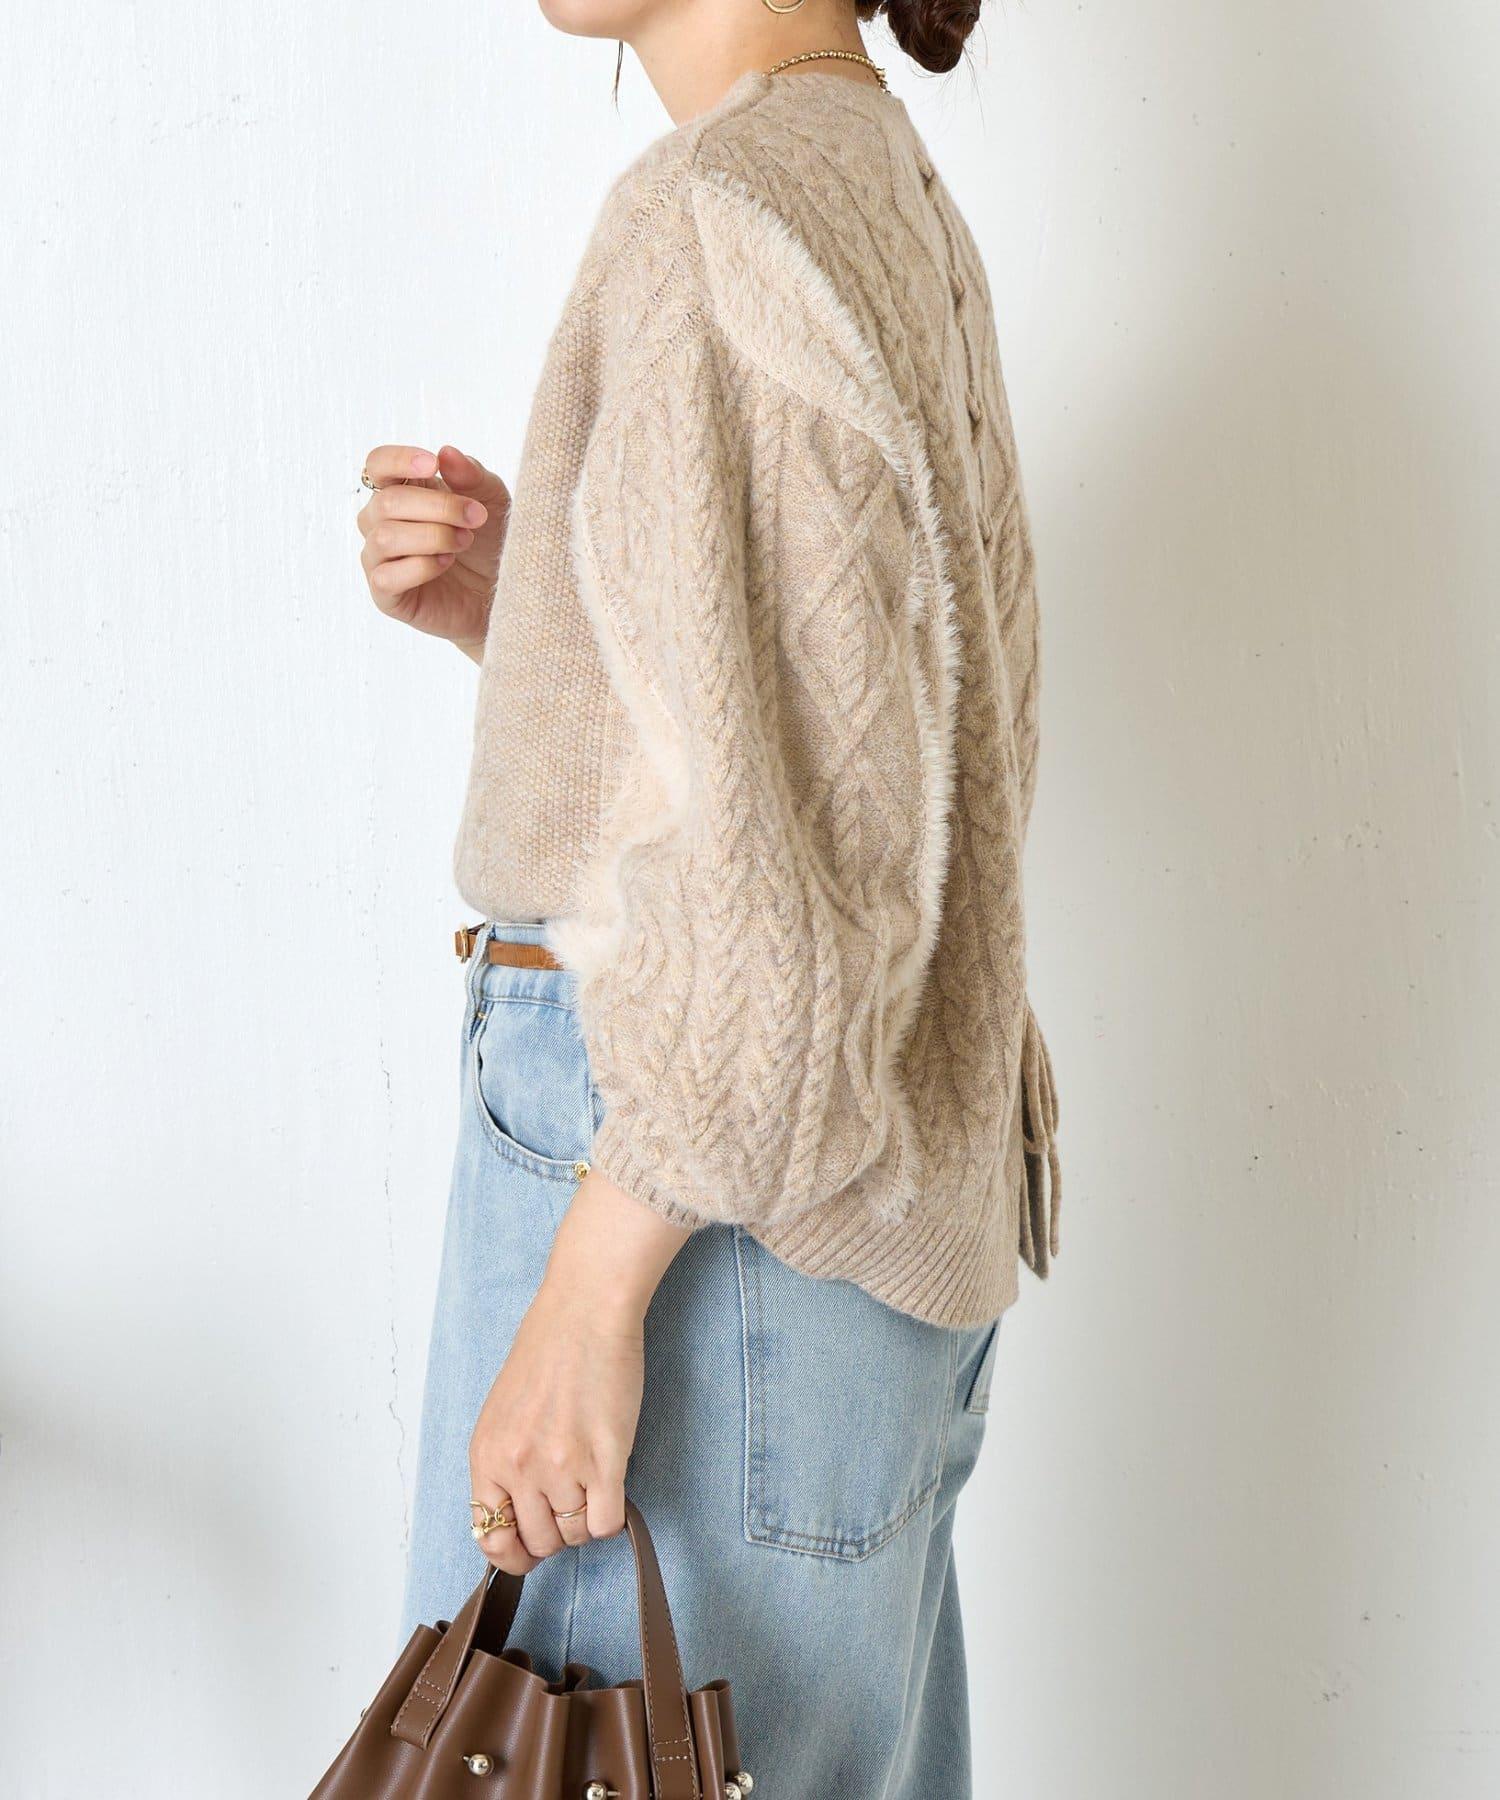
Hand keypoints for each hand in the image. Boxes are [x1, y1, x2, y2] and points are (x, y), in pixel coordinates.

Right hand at [356, 444, 509, 661]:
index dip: (398, 460)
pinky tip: (446, 564)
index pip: (377, 465)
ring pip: (386, 537)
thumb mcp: (491, 500)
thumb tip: (445, 452)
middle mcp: (381, 522)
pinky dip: (421, 567)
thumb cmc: (492, 542)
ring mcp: (379, 558)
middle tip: (476, 517)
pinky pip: (386, 576)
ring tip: (464, 541)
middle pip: (387, 501)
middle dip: (439, 507)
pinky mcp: (385, 594)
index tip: (432, 464)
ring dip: (433, 536)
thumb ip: (471, 475)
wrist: (505, 594)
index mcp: (402, 491)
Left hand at [467, 1169, 690, 1573]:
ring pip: (576, 1534)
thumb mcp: (502, 1415)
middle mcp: (518, 1467)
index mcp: (486, 1456)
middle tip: (569, 1498)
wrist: (583, 1313)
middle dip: (555, 1531)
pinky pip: (607, 1524)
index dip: (514, 1553)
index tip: (530, 1549)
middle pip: (538, 1543)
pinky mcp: (604, 1460)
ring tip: (591, 1477)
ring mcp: (561, 1466)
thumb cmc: (546, 1355)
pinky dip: (612, 1514)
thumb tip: (514, 1521)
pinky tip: (611, 1482)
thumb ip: (502, 1467)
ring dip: (586, 1516)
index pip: (490, 1539)